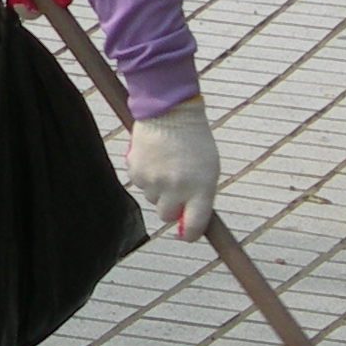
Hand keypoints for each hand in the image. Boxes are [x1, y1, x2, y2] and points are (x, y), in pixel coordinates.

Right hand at [125, 99, 218, 240]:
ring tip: (166, 164)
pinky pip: (140, 184)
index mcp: (200, 189)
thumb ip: (200, 196)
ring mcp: (154, 181)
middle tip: (176, 186)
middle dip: (171, 205)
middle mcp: (176, 189)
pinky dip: (146, 175)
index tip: (187, 234)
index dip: (190, 234)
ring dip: (158, 188)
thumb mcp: (208, 169)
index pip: (194, 226)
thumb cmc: (194, 140)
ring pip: (152, 199)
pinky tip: (154, 158)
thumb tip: (186, 222)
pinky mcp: (136, 172)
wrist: (170, 112)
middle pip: (167, 215)